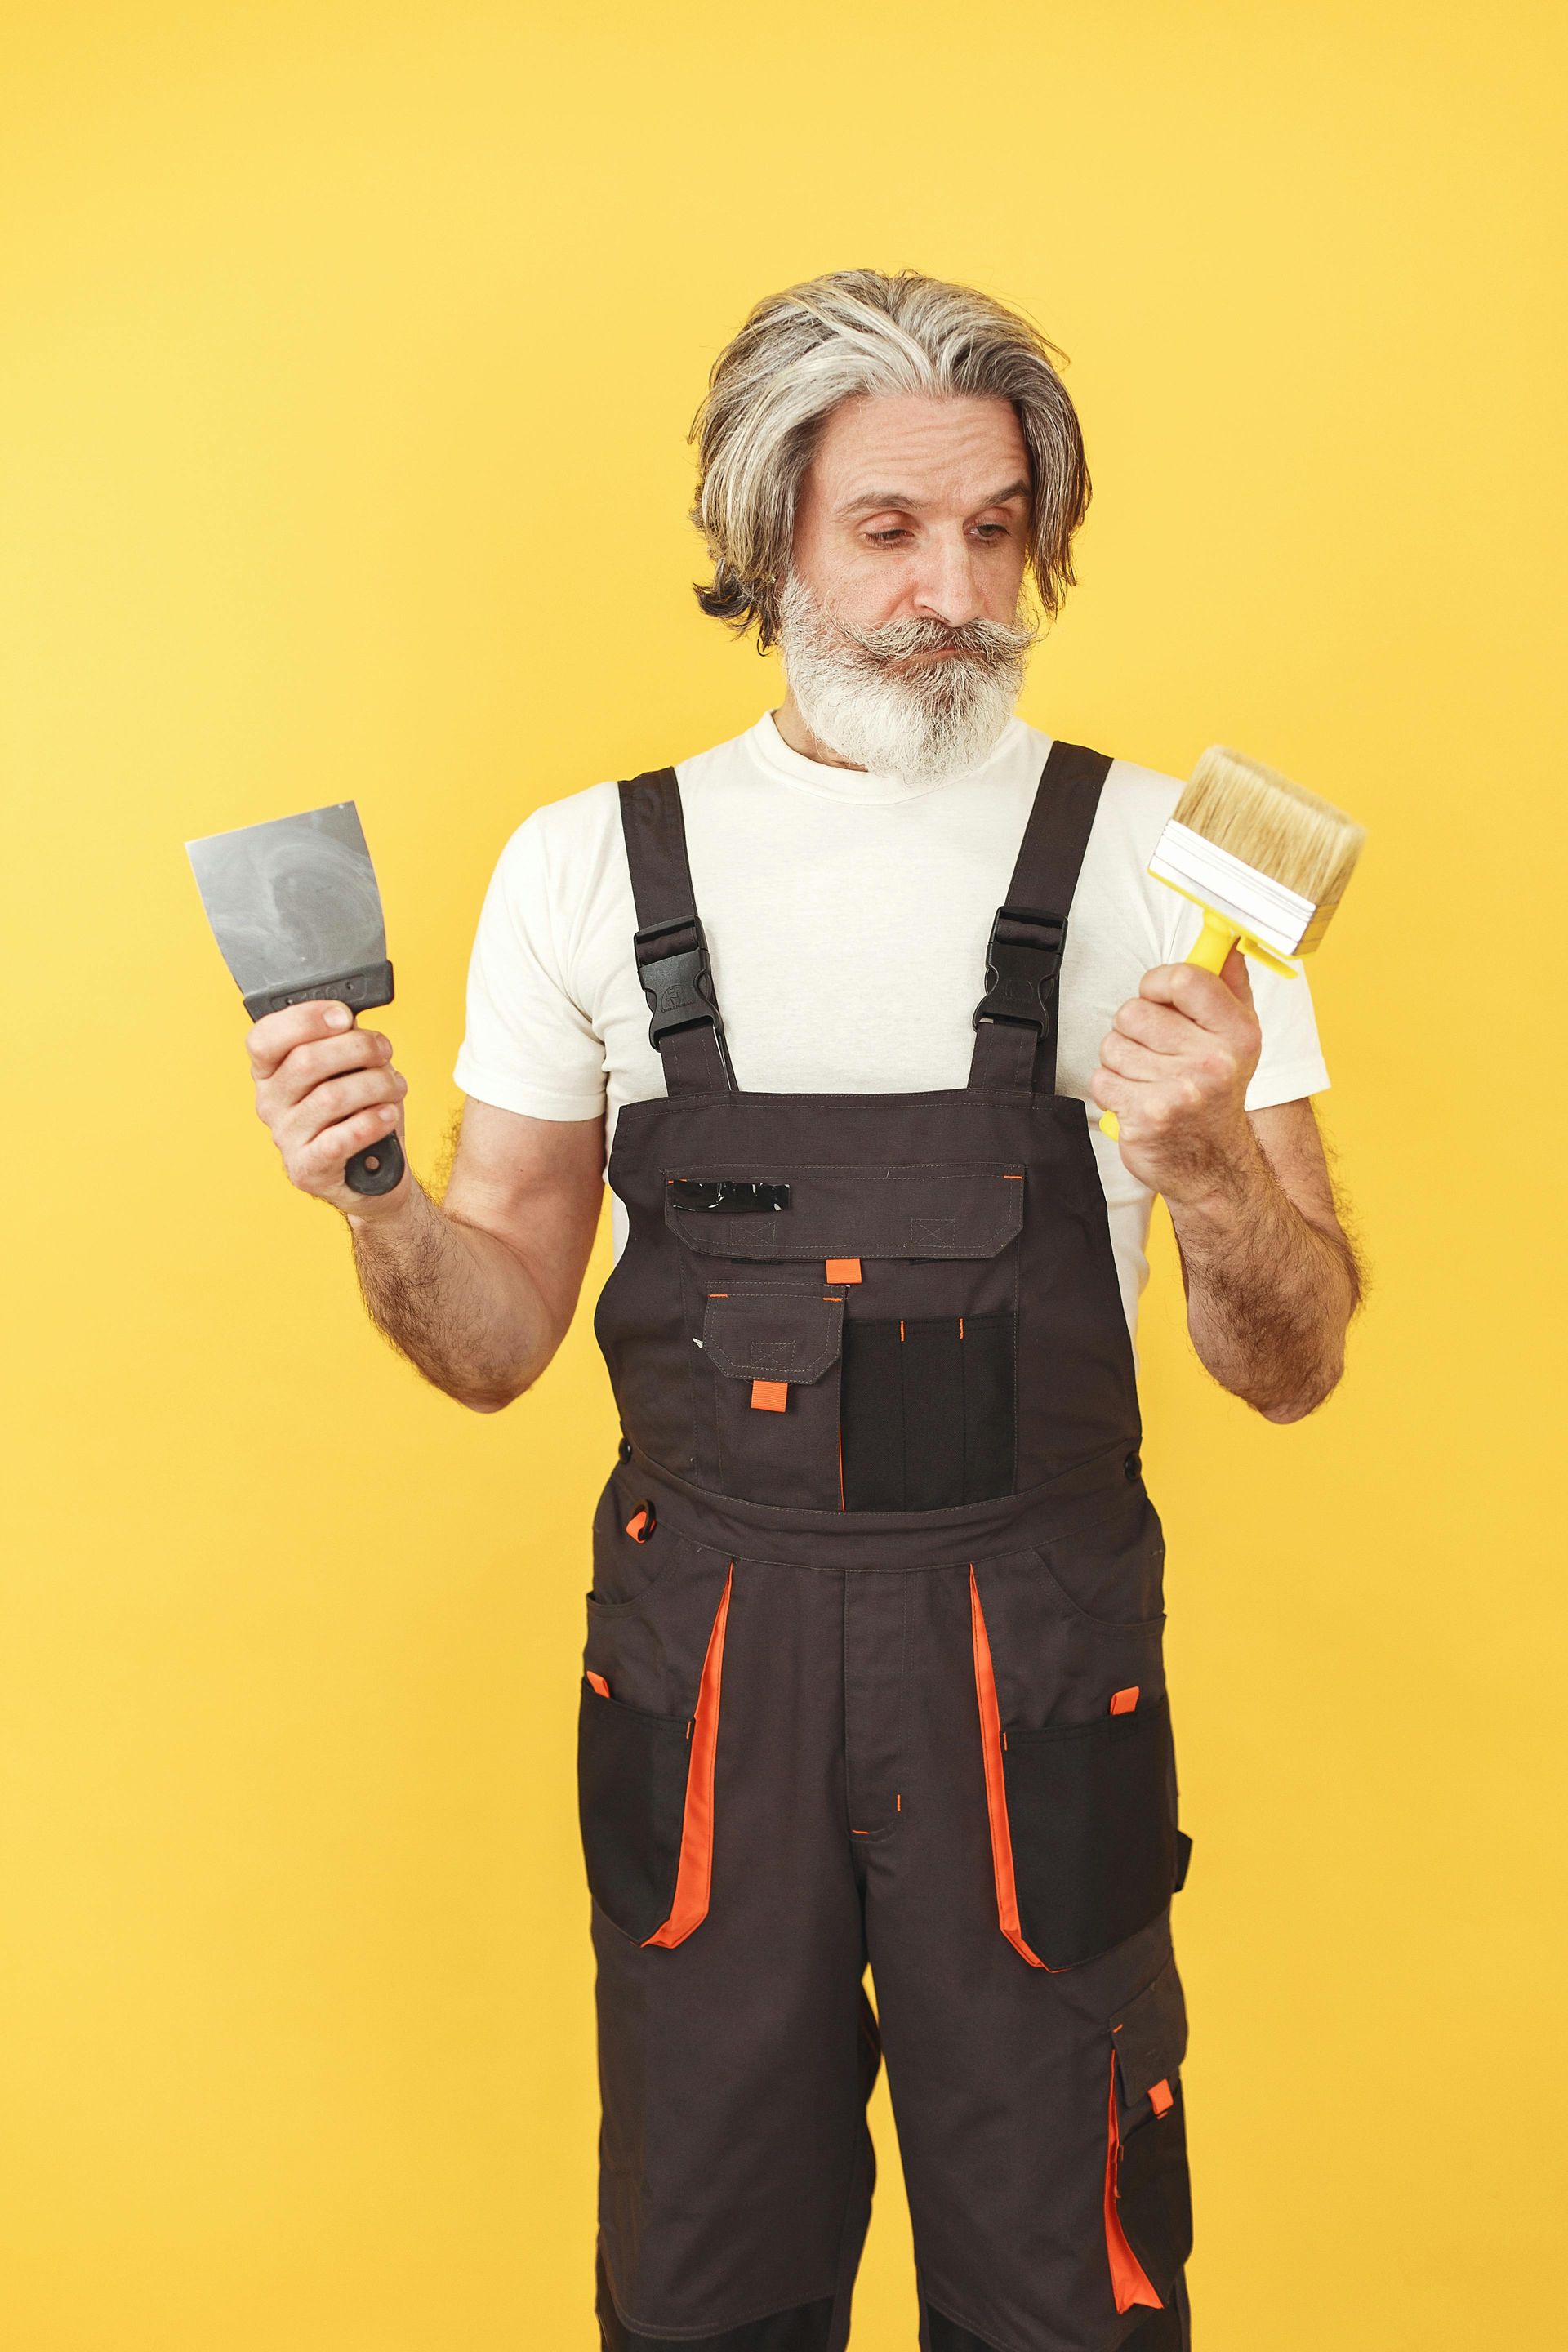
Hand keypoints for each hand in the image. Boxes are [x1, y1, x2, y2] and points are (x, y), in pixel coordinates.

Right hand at [246, 1000, 409, 1215]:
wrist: (370, 1173)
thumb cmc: (356, 1112)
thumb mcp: (346, 1069)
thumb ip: (339, 1042)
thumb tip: (348, 1020)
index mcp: (271, 1071)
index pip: (265, 1037)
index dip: (304, 1019)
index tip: (344, 1016)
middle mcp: (270, 1102)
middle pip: (305, 1061)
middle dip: (357, 1048)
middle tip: (384, 1050)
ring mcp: (286, 1137)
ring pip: (330, 1097)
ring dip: (375, 1085)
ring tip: (395, 1086)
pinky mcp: (308, 1169)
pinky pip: (340, 1139)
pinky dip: (371, 1122)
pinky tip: (387, 1115)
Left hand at [1090, 947, 1262, 1203]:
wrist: (1213, 1165)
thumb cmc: (1218, 1092)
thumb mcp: (1239, 1038)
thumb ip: (1230, 987)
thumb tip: (1227, 943)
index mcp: (1237, 1033)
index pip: (1182, 979)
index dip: (1157, 984)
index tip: (1160, 998)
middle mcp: (1213, 1062)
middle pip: (1134, 1012)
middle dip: (1134, 1029)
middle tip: (1157, 1052)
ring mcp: (1179, 1092)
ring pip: (1113, 1046)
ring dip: (1122, 1061)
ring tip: (1149, 1079)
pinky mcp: (1146, 1118)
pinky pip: (1102, 1079)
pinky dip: (1112, 1090)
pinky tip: (1138, 1100)